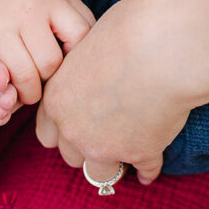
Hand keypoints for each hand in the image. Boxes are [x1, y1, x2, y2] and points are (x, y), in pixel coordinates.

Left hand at [0, 0, 93, 104]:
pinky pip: (90, 29)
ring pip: (79, 46)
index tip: (20, 90)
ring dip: (68, 64)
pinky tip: (68, 50)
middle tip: (35, 79)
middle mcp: (31, 10)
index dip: (25, 93)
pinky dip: (82, 46)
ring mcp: (56, 0)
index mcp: (1, 24)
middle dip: (44, 80)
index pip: (25, 75)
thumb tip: (0, 113)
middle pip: (52, 64)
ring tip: (53, 65)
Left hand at [36, 0, 197, 184]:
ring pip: (101, 173)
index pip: (47, 134)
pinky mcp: (141, 154)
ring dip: (113, 163)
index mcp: (57, 102)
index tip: (81, 124)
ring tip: (125, 154)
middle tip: (104, 137)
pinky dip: (148, 169)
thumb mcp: (87, 47)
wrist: (160, 49)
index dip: (65, 130)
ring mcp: (107, 147)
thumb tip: (92, 74)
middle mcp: (75, 130)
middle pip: (71, 156)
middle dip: (86, 147)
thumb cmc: (126, 34)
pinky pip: (144, 171)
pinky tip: (150, 168)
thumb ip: (82, 72)